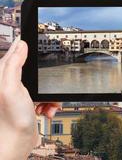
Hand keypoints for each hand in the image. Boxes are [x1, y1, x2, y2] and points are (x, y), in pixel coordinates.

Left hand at [0, 38, 60, 159]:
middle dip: (45, 80)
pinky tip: (46, 110)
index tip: (36, 43)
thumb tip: (21, 44)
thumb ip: (13, 64)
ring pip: (42, 86)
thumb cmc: (10, 120)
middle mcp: (10, 86)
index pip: (14, 56)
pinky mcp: (29, 105)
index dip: (25, 50)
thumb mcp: (11, 88)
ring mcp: (21, 96)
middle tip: (46, 86)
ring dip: (50, 95)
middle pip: (33, 72)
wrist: (16, 144)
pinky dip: (50, 104)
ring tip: (48, 104)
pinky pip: (45, 98)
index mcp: (3, 78)